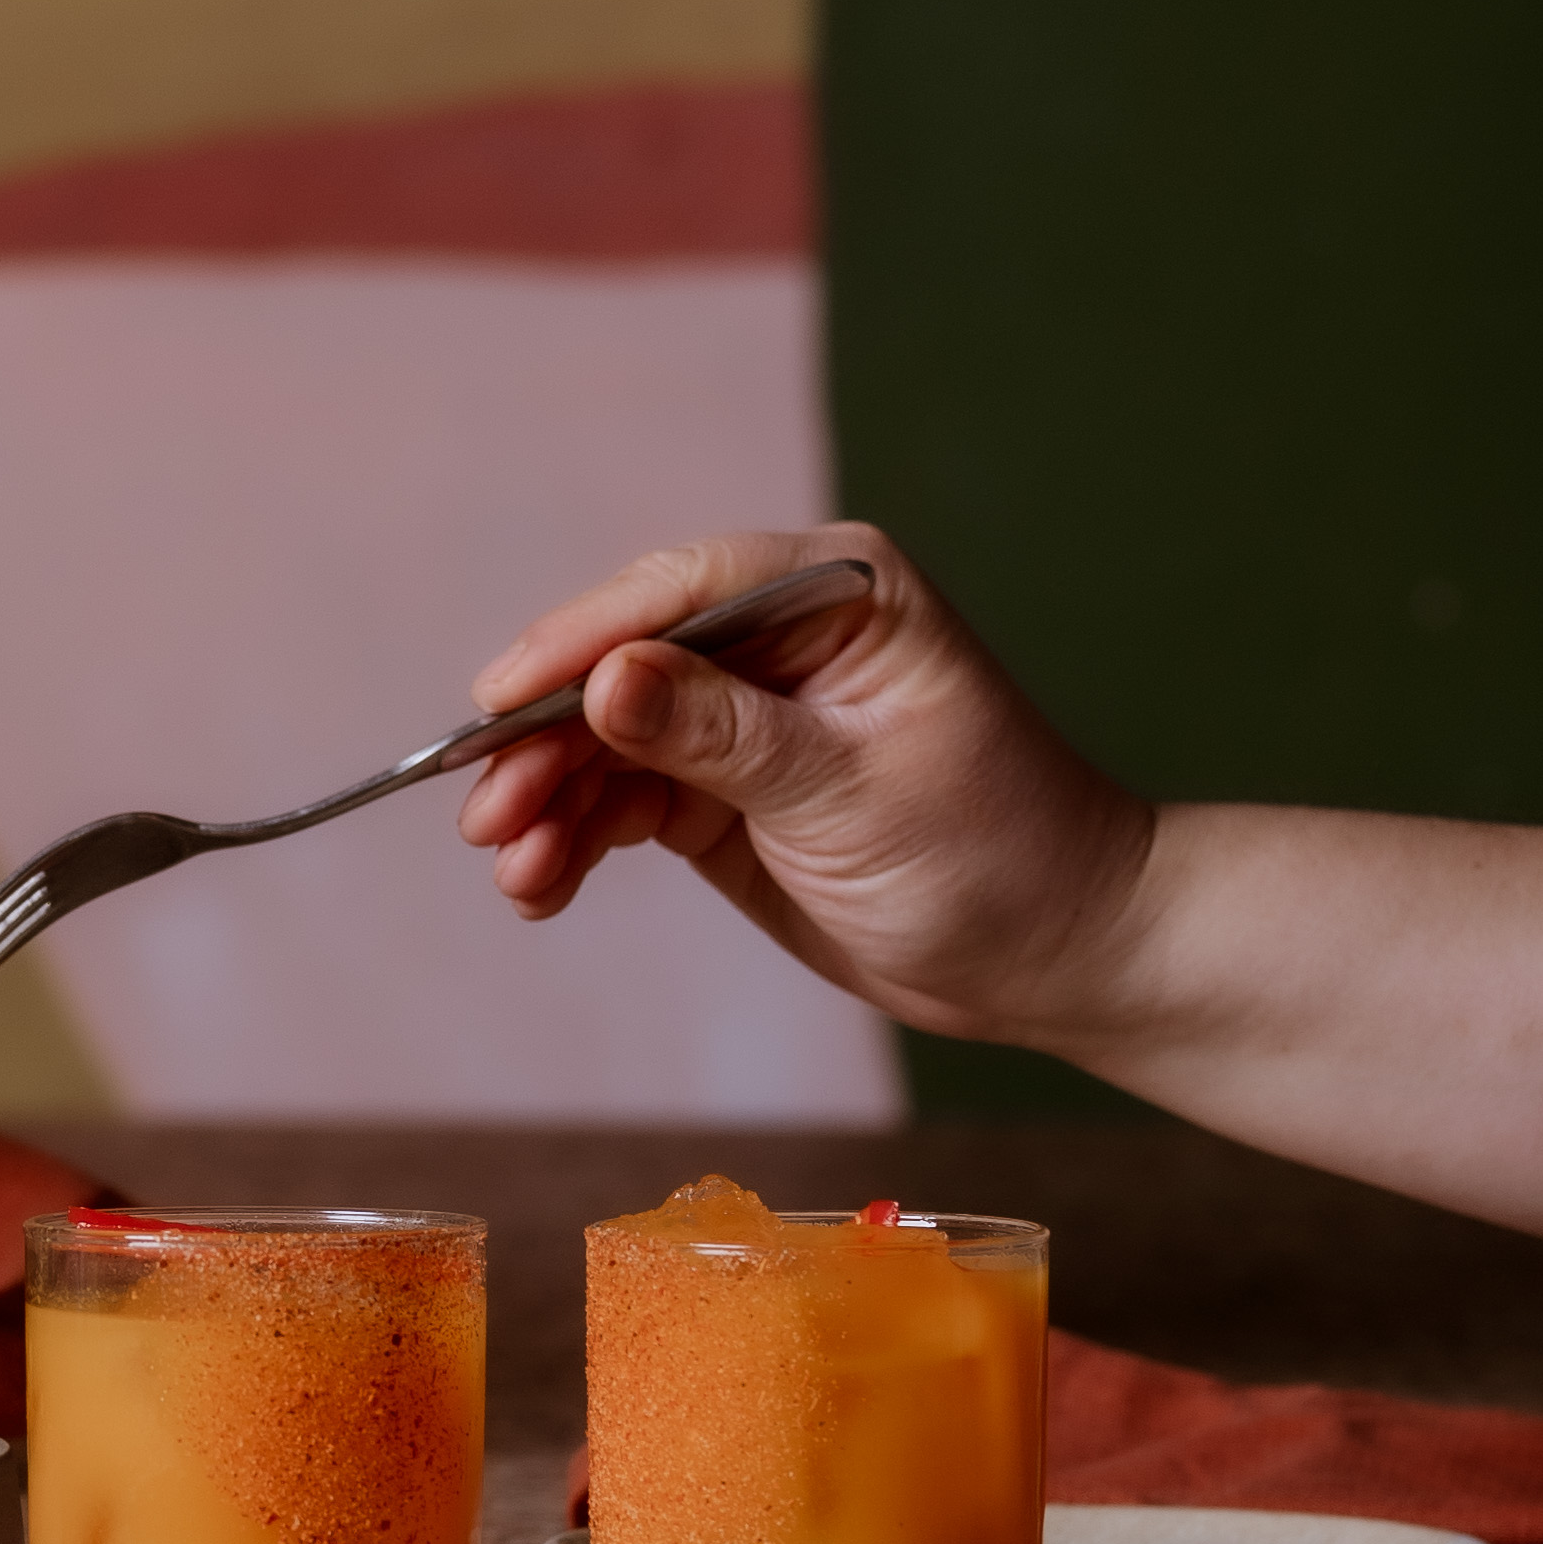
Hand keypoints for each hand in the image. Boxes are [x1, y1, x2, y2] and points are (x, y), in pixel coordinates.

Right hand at [454, 524, 1153, 1053]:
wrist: (1054, 954)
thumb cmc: (995, 851)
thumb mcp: (852, 790)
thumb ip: (725, 735)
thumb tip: (607, 679)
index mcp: (836, 593)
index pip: (678, 589)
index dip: (579, 638)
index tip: (500, 696)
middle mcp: (779, 640)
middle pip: (623, 664)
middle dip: (547, 737)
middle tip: (488, 811)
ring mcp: (746, 717)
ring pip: (608, 737)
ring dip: (550, 798)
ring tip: (513, 868)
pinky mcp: (724, 792)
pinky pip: (625, 798)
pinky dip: (576, 837)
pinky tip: (540, 882)